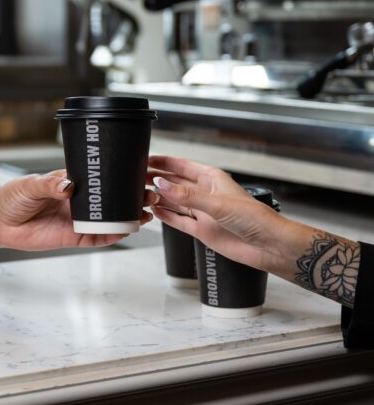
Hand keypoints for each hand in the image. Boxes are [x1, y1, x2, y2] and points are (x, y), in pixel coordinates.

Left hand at [0, 170, 156, 250]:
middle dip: (134, 197)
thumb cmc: (13, 197)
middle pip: (113, 198)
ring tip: (146, 213)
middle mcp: (80, 200)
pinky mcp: (74, 236)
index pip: (102, 177)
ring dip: (129, 216)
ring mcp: (79, 219)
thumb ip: (48, 184)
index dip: (121, 175)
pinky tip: (127, 231)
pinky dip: (114, 235)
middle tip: (150, 195)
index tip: (140, 173)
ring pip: (111, 218)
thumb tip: (68, 186)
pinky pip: (99, 237)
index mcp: (73, 183)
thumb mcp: (29, 185)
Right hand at [148, 155, 294, 273]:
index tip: (146, 159)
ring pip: (175, 202)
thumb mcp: (216, 203)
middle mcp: (205, 194)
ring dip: (159, 198)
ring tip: (140, 194)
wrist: (266, 245)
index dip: (164, 162)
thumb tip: (162, 184)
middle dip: (157, 179)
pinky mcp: (202, 230)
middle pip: (175, 184)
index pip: (182, 166)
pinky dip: (167, 217)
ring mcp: (203, 212)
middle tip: (137, 177)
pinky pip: (179, 221)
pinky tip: (155, 212)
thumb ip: (187, 196)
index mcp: (211, 179)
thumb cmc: (253, 217)